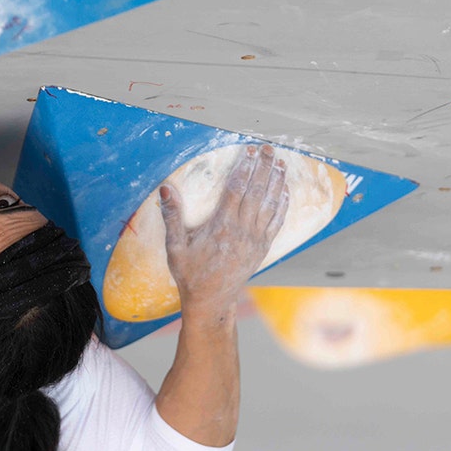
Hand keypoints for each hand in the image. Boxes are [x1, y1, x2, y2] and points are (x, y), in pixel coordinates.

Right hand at [160, 144, 288, 308]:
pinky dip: (283, 204)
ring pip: (270, 204)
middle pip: (257, 191)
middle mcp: (242, 230)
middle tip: (268, 148)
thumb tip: (166, 189)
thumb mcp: (174, 247)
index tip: (248, 150)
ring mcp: (255, 239)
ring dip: (276, 181)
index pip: (236, 189)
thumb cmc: (190, 274)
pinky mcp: (262, 248)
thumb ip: (171, 216)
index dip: (244, 167)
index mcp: (221, 226)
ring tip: (279, 162)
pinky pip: (276, 221)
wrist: (211, 301)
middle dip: (263, 167)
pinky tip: (285, 191)